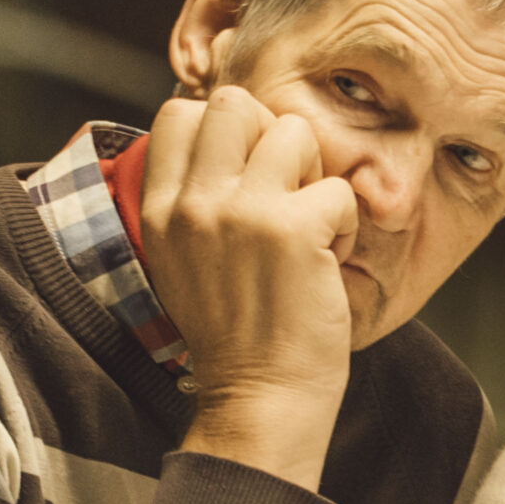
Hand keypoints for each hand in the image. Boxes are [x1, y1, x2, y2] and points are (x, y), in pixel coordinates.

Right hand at [141, 87, 357, 487]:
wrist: (260, 401)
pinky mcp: (292, 229)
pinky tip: (327, 263)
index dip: (225, 132)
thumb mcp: (182, 262)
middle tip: (284, 195)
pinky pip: (339, 187)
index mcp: (158, 210)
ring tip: (308, 229)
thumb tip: (226, 138)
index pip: (180, 113)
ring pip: (292, 130)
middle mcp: (192, 204)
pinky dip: (346, 224)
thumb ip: (193, 201)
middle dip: (271, 139)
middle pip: (234, 103)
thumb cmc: (236, 336)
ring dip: (313, 176)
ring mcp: (241, 212)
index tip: (245, 177)